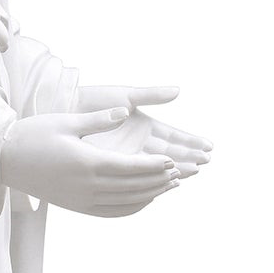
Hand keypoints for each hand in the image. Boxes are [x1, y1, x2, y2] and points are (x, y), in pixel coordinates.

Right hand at [0, 108, 180, 218]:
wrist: (3, 160)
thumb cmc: (32, 134)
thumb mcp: (66, 121)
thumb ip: (99, 119)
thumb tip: (126, 112)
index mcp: (86, 162)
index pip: (130, 168)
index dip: (154, 166)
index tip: (172, 161)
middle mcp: (86, 186)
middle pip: (132, 187)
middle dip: (157, 181)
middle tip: (178, 173)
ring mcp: (81, 200)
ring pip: (125, 202)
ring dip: (149, 196)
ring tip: (168, 186)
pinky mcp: (76, 206)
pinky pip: (110, 212)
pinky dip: (131, 208)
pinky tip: (144, 201)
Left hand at [76, 83, 213, 172]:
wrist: (65, 109)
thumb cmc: (94, 99)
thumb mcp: (125, 96)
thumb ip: (152, 95)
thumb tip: (178, 90)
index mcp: (144, 125)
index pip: (173, 136)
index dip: (191, 141)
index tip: (208, 146)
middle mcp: (138, 144)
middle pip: (169, 153)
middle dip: (189, 157)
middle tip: (206, 162)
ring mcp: (127, 156)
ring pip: (156, 166)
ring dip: (176, 169)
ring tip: (194, 171)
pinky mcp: (113, 166)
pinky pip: (137, 176)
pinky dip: (153, 178)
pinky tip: (167, 182)